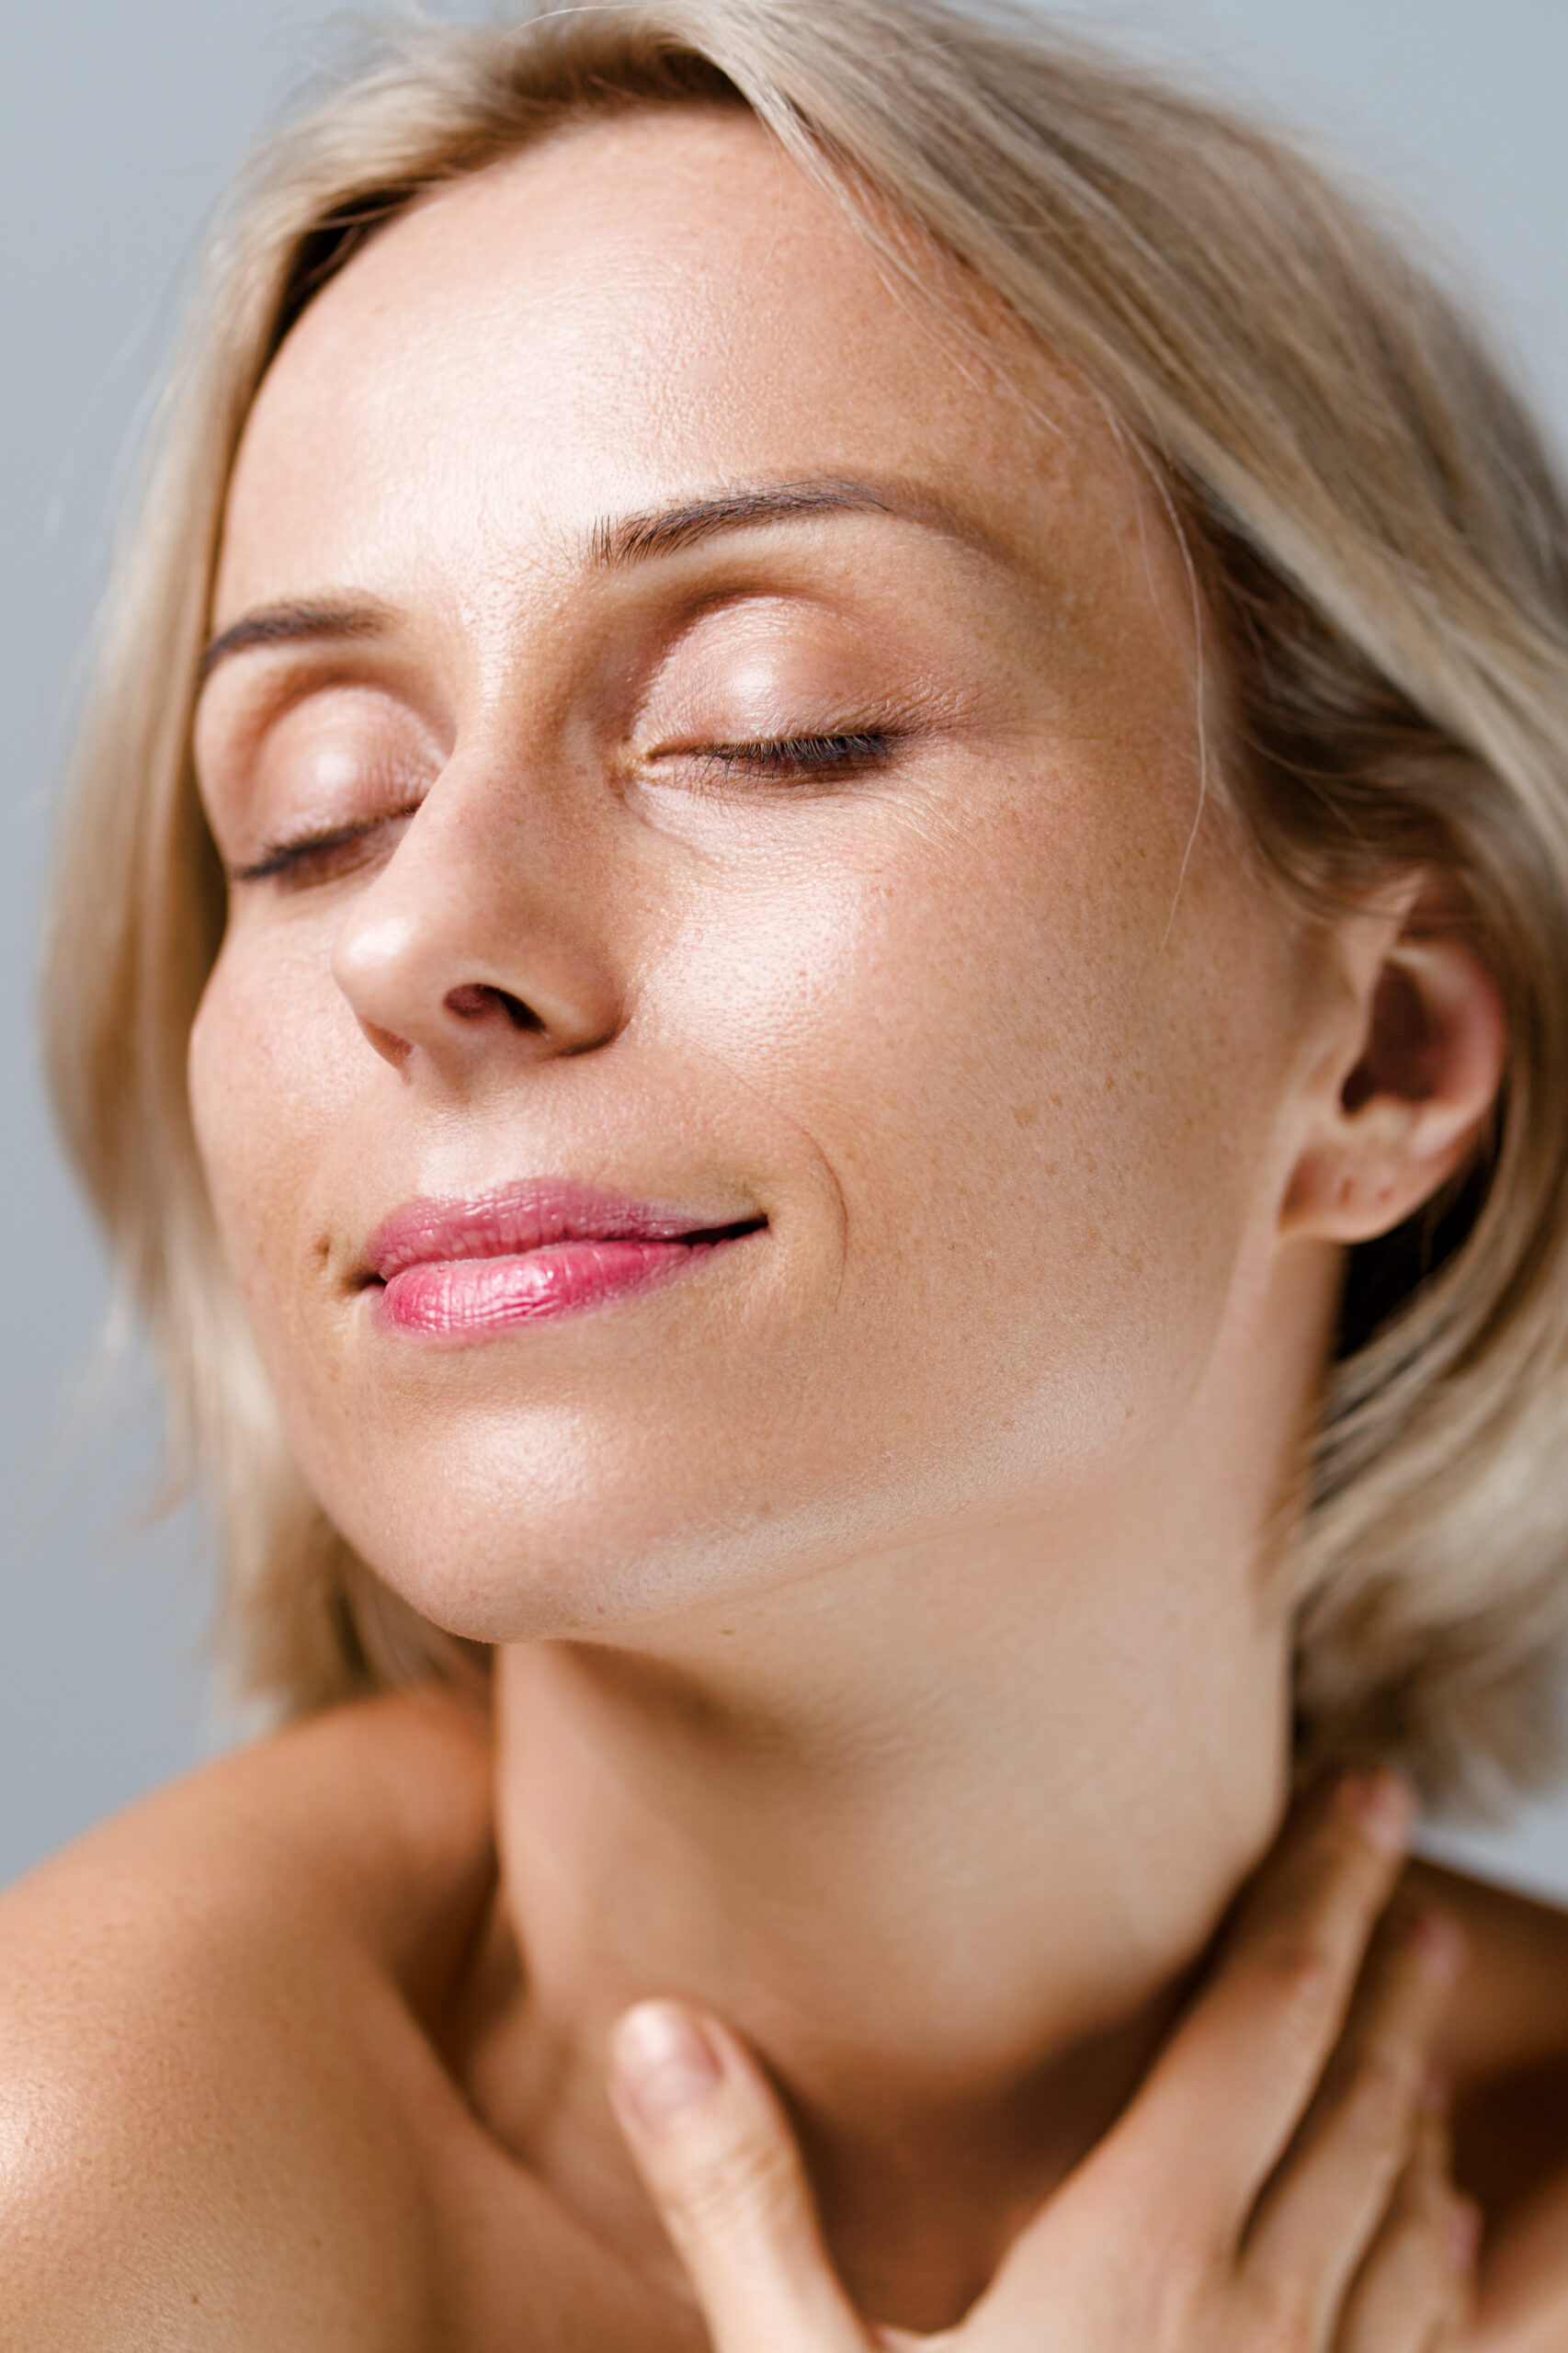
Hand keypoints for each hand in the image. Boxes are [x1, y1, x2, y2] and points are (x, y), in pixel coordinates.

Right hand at [607, 1776, 1478, 2351]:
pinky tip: (1459, 2225)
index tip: (1362, 1800)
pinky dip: (1449, 2250)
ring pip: (1404, 2207)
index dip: (1315, 1899)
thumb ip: (741, 2204)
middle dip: (1379, 1966)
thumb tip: (657, 2026)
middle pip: (1348, 2093)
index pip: (1257, 2028)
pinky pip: (1427, 2340)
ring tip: (1423, 2000)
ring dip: (1415, 2087)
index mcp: (1144, 2263)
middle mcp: (1262, 2321)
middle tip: (1401, 1866)